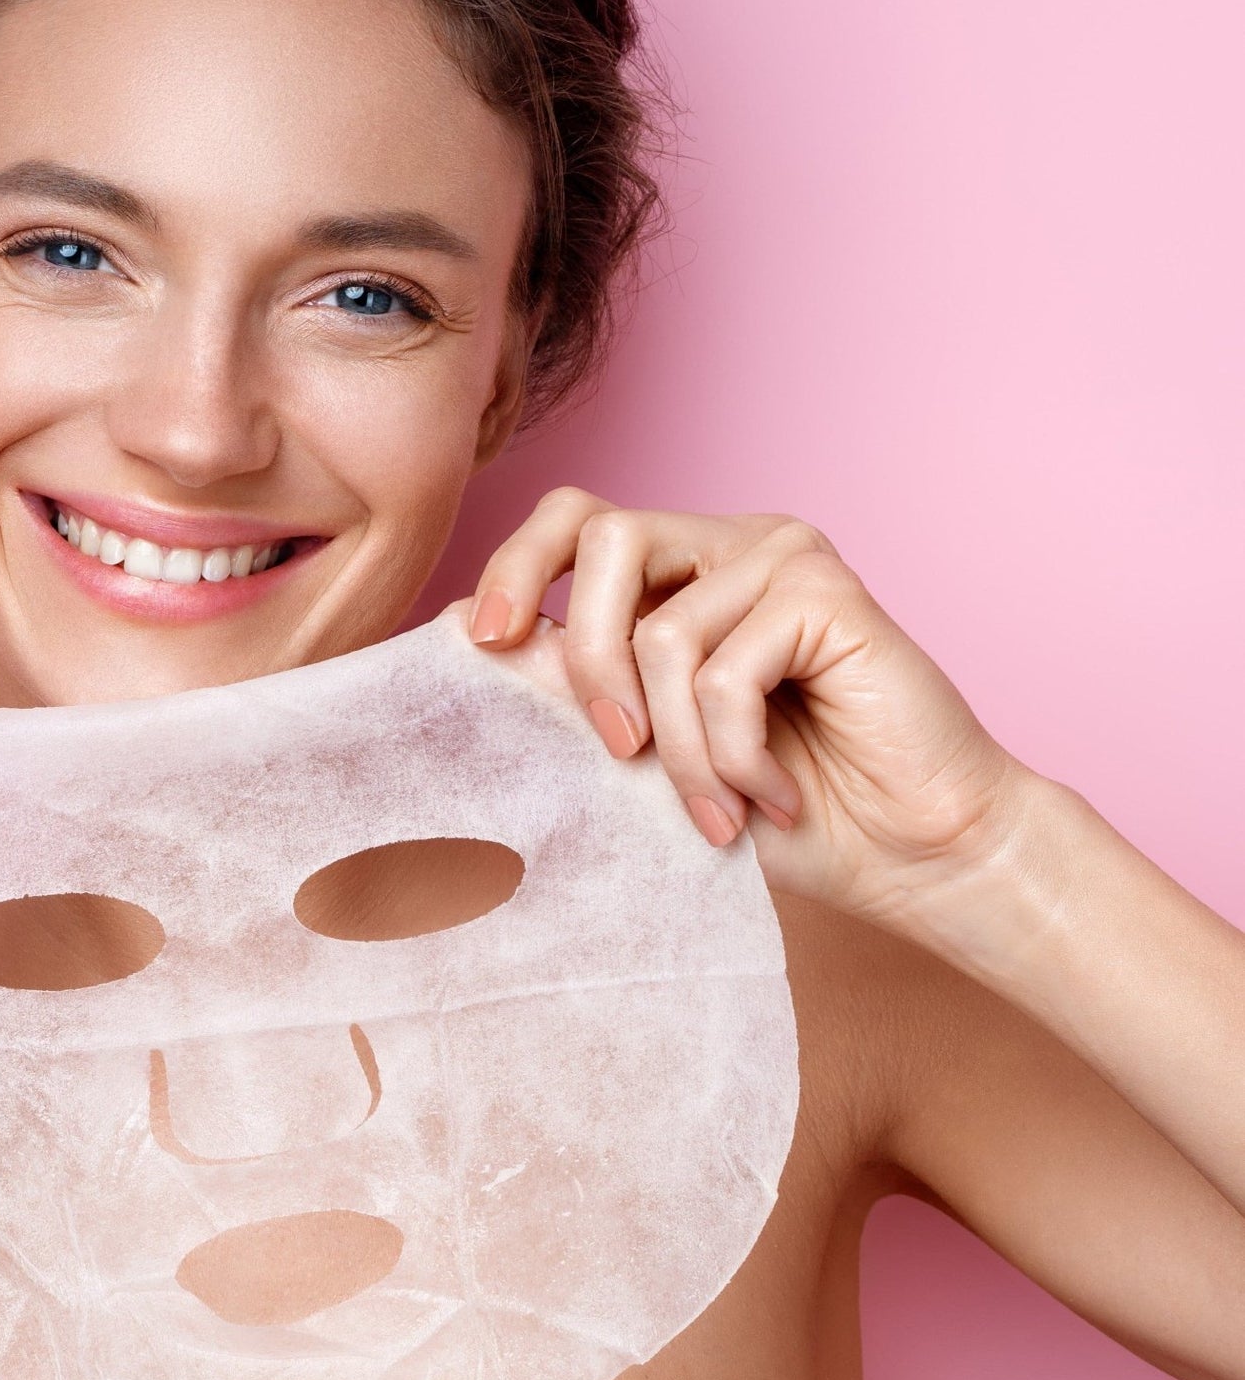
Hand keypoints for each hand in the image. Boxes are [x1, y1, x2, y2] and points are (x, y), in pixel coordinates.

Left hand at [469, 492, 1031, 932]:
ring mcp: (784, 559)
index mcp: (682, 571)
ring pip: (662, 634)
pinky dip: (733, 757)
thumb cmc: (778, 811)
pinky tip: (772, 797)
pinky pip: (725, 673)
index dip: (515, 566)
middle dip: (590, 660)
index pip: (574, 520)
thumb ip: (578, 689)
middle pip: (606, 537)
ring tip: (718, 810)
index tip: (484, 642)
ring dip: (678, 751)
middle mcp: (731, 545)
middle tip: (618, 751)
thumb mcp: (649, 751)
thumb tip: (468, 631)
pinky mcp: (830, 593)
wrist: (912, 859)